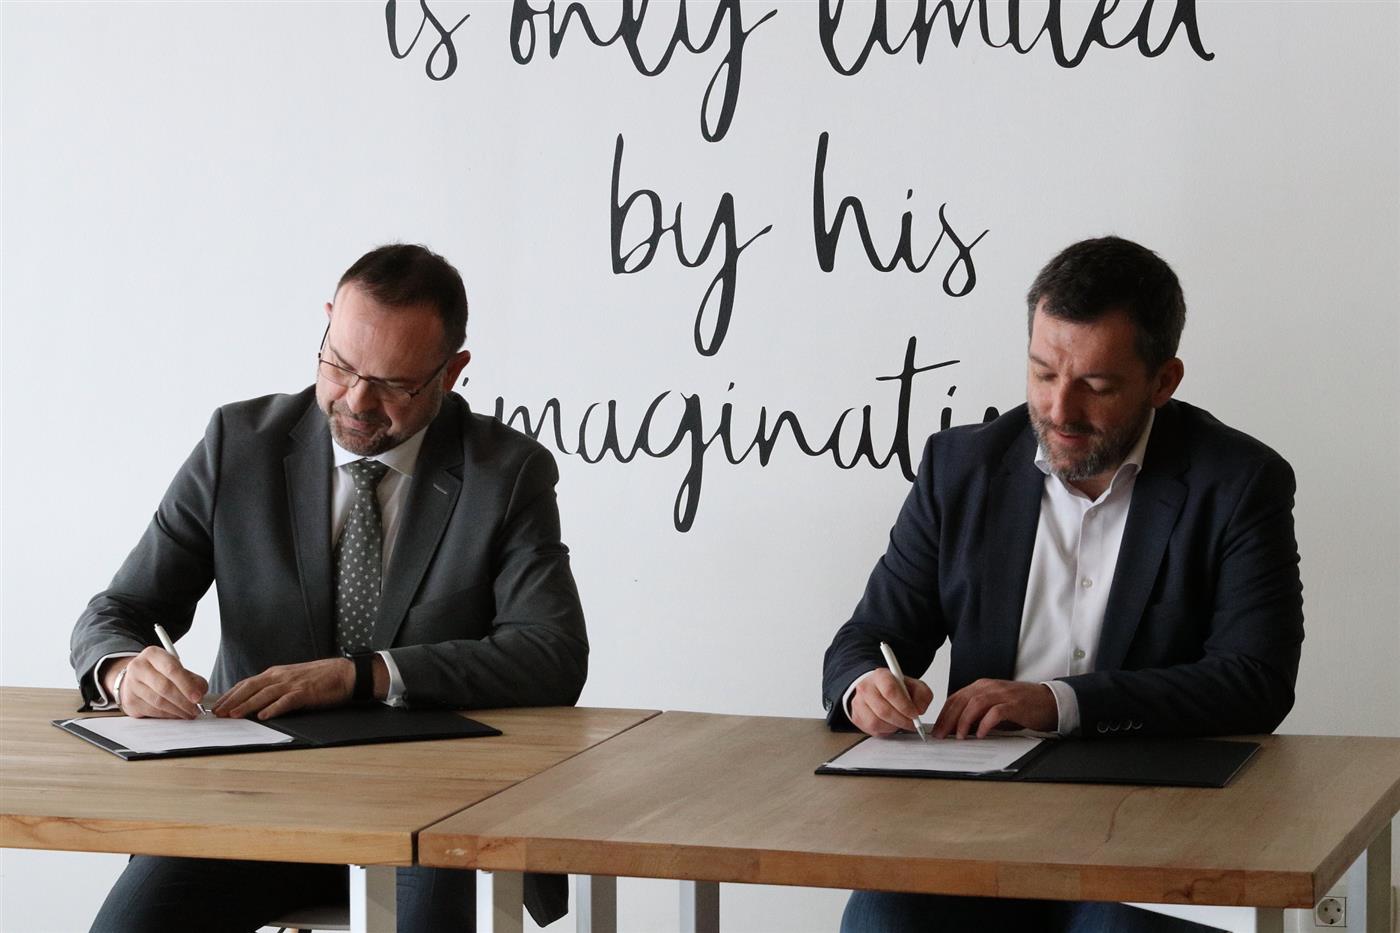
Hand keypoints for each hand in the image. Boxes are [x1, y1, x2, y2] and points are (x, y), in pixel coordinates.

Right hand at [104, 648, 208, 718]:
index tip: (197, 697)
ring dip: (177, 710)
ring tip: (189, 712)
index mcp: (152, 654)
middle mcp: (138, 667)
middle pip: (164, 687)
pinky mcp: (130, 701)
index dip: (187, 685)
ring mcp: (131, 685)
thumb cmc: (159, 672)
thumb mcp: (176, 667)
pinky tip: (177, 714)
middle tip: (196, 708)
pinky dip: (168, 715)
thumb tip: (200, 692)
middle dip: (184, 701)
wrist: (134, 678)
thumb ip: (191, 678)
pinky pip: (153, 711)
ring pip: (158, 702)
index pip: (172, 669)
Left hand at [212, 658, 357, 719]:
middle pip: (251, 687)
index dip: (231, 694)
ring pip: (264, 694)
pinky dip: (274, 708)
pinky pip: (287, 701)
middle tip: (217, 712)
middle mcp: (281, 676)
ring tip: (234, 715)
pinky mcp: (306, 692)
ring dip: (247, 705)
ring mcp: (293, 683)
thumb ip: (275, 688)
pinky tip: (264, 716)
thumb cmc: (320, 678)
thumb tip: (256, 702)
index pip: (247, 683)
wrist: (345, 673)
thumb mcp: (292, 679)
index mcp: (276, 673)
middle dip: (232, 700)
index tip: (218, 705)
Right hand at [849, 669, 933, 736]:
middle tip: (911, 723)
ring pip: (877, 722)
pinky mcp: (856, 717)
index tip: (914, 714)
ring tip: (900, 722)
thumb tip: (919, 710)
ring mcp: (858, 703)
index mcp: (880, 676)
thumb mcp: (913, 685)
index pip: (890, 691)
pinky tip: (890, 724)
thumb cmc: (895, 687)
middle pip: (883, 710)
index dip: (904, 706)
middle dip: (902, 720)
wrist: (877, 688)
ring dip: (893, 726)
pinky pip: (872, 730)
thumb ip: (922, 694)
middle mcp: (866, 688)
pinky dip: (885, 730)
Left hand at [932, 679, 1057, 738]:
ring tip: (959, 737)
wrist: (1049, 702)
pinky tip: (980, 735)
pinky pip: (995, 712)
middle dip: (948, 719)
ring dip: (964, 721)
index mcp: (982, 686)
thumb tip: (957, 730)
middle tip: (941, 736)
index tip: (936, 729)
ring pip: (975, 704)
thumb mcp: (994, 709)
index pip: (956, 698)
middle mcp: (989, 687)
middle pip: (962, 700)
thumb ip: (977, 715)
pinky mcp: (1015, 704)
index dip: (944, 714)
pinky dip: (986, 723)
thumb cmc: (1021, 707)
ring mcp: (1002, 694)